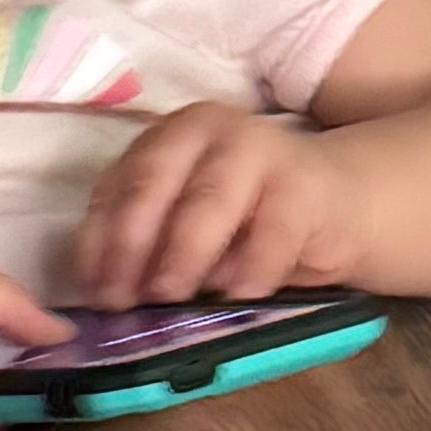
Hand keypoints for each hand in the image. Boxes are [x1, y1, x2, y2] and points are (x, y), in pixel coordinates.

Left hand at [65, 103, 372, 312]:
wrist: (339, 203)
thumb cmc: (251, 220)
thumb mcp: (189, 225)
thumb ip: (150, 245)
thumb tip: (108, 297)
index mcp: (165, 139)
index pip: (116, 187)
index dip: (97, 242)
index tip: (91, 292)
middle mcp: (205, 130)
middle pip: (152, 184)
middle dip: (130, 246)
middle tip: (123, 300)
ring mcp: (257, 149)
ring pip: (207, 201)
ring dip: (183, 255)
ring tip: (169, 298)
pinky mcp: (304, 184)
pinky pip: (272, 229)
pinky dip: (250, 266)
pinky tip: (236, 295)